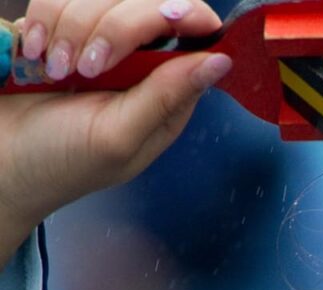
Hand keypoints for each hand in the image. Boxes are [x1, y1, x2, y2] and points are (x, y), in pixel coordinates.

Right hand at [0, 0, 228, 250]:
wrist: (0, 160)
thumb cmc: (60, 162)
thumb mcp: (120, 137)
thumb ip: (166, 97)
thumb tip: (221, 61)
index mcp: (166, 93)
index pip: (194, 31)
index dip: (183, 16)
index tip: (164, 20)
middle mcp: (137, 64)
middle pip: (145, 3)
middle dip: (110, 28)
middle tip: (85, 71)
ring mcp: (98, 43)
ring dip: (69, 29)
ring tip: (54, 73)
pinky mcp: (59, 29)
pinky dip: (42, 23)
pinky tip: (34, 57)